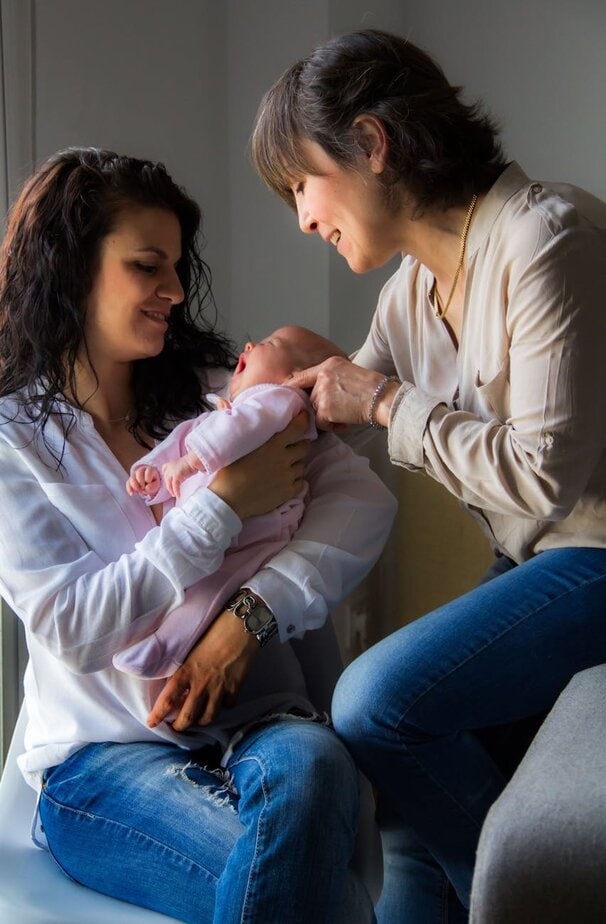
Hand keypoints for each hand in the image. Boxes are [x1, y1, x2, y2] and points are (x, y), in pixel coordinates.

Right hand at [126, 465, 160, 497]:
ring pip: (132, 478)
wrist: (149, 483)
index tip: (149, 482)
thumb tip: (146, 488)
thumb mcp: (156, 485)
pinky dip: (129, 489)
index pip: (149, 470)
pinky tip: (132, 494)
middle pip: (139, 473)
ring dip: (135, 486)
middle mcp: (142, 470)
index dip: (148, 477)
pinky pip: (128, 483)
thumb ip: (153, 486)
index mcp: (150, 470)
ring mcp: (135, 475)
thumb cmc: (153, 482)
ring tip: (140, 491)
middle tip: (144, 488)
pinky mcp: (130, 480)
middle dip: (141, 482)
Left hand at [147, 609, 258, 730]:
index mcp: (186, 671)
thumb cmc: (214, 630)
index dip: (158, 715)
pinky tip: (222, 700)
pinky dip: (223, 706)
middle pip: (187, 717)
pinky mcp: (235, 688)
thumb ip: (185, 668)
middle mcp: (201, 684)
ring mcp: (219, 688)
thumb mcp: (192, 648)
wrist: (241, 626)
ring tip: (199, 718)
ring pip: (208, 717)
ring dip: (201, 720)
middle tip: (177, 727)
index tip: (152, 723)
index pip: (168, 700)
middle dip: (180, 726)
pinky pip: (227, 706)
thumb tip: (180, 684)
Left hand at [162, 451, 203, 498]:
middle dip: (169, 486)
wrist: (194, 460)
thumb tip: (179, 477)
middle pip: (166, 479)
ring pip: (169, 483)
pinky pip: (175, 485)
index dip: (166, 477)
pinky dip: (176, 491)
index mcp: (169, 464)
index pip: (164, 470)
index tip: (169, 482)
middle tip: (172, 492)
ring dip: (171, 490)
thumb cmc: (191, 463)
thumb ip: (177, 470)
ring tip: (174, 495)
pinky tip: (178, 495)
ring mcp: (172, 471)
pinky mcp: (176, 475)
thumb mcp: (181, 465)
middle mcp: (169, 467)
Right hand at [209, 411, 309, 518]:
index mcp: (273, 445)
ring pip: (302, 465)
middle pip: (304, 447)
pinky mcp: (288, 492)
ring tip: (285, 463)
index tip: (304, 417)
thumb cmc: (228, 471)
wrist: (229, 500)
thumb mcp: (231, 445)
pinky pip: (300, 482)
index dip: (304, 420)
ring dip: (296, 462)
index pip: (297, 427)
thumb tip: (221, 400)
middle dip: (301, 443)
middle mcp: (284, 459)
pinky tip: (285, 479)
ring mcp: (288, 476)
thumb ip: (232, 422)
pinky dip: (295, 479)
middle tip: (293, 444)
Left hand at [288, 358, 394, 429]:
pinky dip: (333, 426)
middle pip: (310, 397)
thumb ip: (331, 377)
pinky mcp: (325, 408)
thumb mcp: (350, 372)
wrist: (383, 398)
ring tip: (346, 414)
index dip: (292, 386)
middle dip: (322, 407)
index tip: (285, 393)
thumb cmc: (374, 388)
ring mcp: (322, 392)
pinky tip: (346, 422)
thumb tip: (318, 392)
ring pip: (316, 411)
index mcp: (329, 364)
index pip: (302, 376)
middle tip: (341, 409)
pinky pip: (321, 423)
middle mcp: (322, 375)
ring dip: (328, 417)